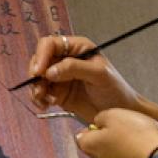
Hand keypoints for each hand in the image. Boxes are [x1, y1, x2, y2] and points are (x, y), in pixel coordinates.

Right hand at [26, 35, 142, 122]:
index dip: (41, 56)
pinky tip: (46, 105)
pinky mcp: (57, 91)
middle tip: (40, 89)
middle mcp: (66, 59)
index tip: (39, 72)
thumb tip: (49, 71)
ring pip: (37, 77)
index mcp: (77, 48)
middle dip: (37, 75)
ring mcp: (60, 75)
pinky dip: (39, 99)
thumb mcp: (99, 75)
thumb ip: (74, 68)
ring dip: (36, 89)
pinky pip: (40, 91)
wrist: (120, 113)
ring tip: (45, 100)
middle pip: (40, 60)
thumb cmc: (116, 90)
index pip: (50, 44)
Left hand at [75, 108, 157, 157]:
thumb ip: (102, 118)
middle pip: (100, 154)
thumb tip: (98, 123)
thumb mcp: (117, 115)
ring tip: (144, 151)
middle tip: (130, 138)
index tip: (110, 127)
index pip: (84, 137)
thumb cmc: (139, 138)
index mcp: (90, 147)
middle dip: (112, 146)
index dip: (97, 131)